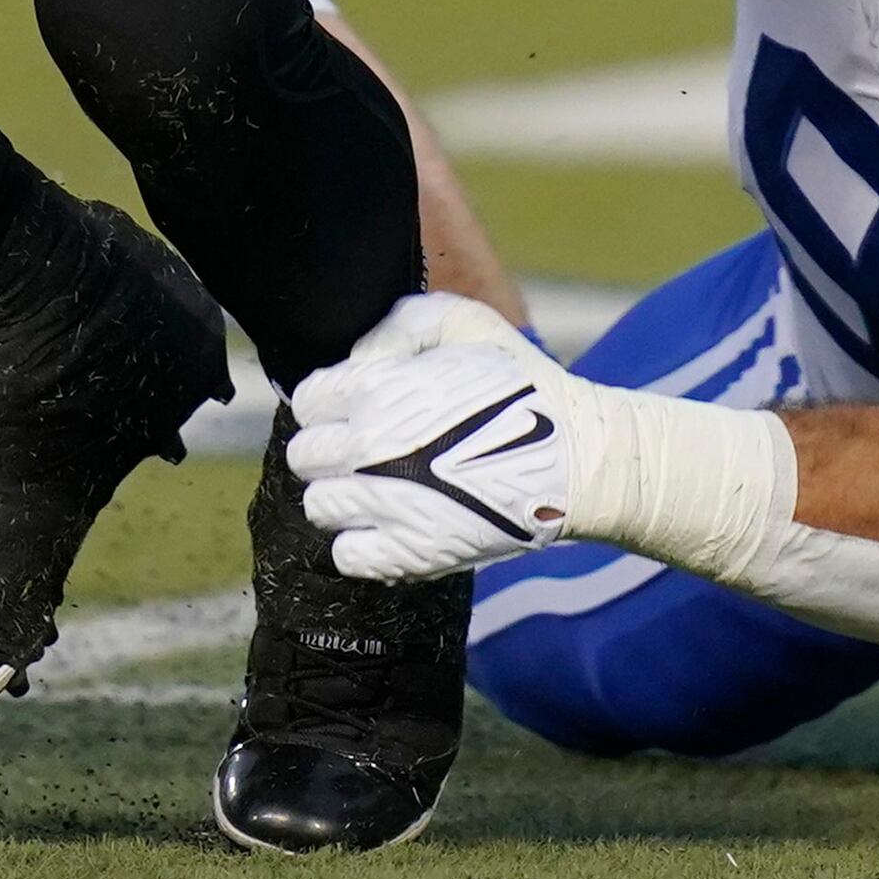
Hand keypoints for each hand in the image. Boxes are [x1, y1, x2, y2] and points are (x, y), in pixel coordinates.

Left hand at [290, 291, 586, 582]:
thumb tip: (356, 358)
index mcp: (373, 390)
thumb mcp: (463, 322)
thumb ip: (397, 326)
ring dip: (341, 497)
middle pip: (305, 456)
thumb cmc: (521, 384)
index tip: (353, 410)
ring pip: (319, 507)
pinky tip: (387, 526)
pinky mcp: (407, 554)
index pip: (307, 401)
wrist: (573, 457)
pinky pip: (347, 556)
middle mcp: (366, 448)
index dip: (329, 404)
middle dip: (329, 450)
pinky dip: (360, 544)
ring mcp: (384, 506)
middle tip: (365, 451)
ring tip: (377, 490)